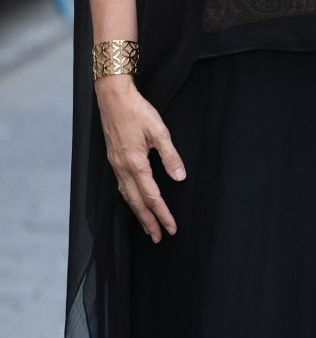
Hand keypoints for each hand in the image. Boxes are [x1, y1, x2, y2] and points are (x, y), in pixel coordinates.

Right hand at [95, 76, 183, 243]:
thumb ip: (170, 156)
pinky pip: (122, 187)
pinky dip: (130, 199)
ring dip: (138, 213)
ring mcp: (116, 166)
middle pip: (137, 203)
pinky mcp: (114, 160)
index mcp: (135, 164)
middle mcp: (123, 169)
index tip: (171, 227)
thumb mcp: (160, 131)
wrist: (113, 99)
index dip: (162, 214)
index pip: (152, 197)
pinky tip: (135, 202)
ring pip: (128, 197)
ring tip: (148, 227)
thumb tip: (180, 177)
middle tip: (158, 237)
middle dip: (148, 221)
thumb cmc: (137, 112)